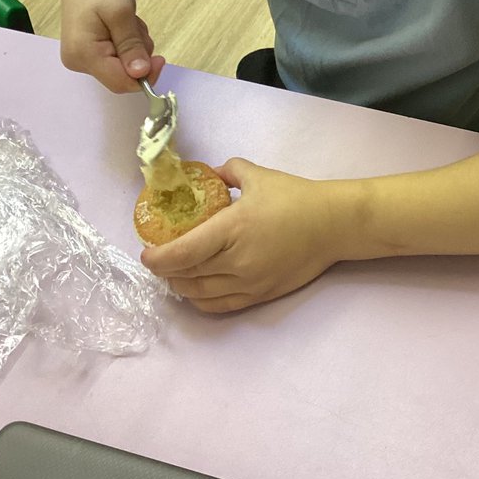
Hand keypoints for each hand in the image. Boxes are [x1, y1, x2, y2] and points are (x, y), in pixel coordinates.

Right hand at [59, 0, 164, 91]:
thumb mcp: (121, 13)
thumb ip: (131, 45)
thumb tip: (141, 74)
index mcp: (84, 54)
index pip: (120, 82)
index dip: (145, 76)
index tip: (161, 58)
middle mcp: (79, 63)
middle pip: (121, 76)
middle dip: (138, 55)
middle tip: (135, 27)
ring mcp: (82, 60)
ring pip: (122, 67)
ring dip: (134, 47)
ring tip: (127, 22)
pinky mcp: (88, 55)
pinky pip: (117, 59)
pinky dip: (126, 45)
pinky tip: (121, 26)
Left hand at [141, 158, 343, 312]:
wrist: (333, 225)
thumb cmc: (295, 197)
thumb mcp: (257, 175)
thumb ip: (227, 171)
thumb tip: (208, 174)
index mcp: (232, 229)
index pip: (183, 253)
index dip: (158, 258)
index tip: (146, 253)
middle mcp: (236, 262)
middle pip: (187, 275)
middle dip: (165, 270)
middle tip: (157, 258)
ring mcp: (249, 283)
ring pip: (200, 294)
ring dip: (181, 286)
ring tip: (174, 274)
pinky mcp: (260, 295)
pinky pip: (221, 306)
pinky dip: (201, 300)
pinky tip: (196, 290)